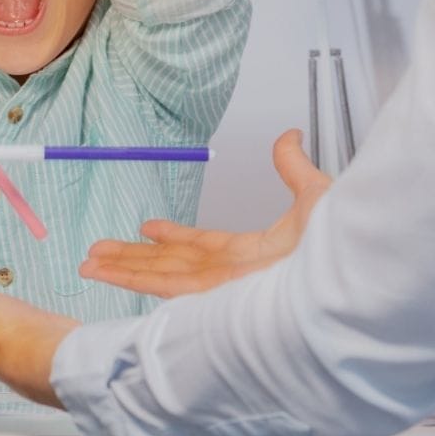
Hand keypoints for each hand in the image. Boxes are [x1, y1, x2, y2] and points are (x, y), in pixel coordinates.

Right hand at [78, 129, 329, 296]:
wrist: (346, 275)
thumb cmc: (341, 245)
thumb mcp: (314, 194)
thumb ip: (294, 167)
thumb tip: (291, 136)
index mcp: (254, 253)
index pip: (203, 246)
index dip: (173, 237)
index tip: (146, 228)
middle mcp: (231, 277)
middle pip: (170, 265)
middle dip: (132, 259)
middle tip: (98, 254)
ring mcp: (218, 291)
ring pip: (157, 276)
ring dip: (121, 269)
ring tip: (88, 264)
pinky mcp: (209, 299)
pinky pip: (160, 286)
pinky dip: (128, 279)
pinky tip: (105, 273)